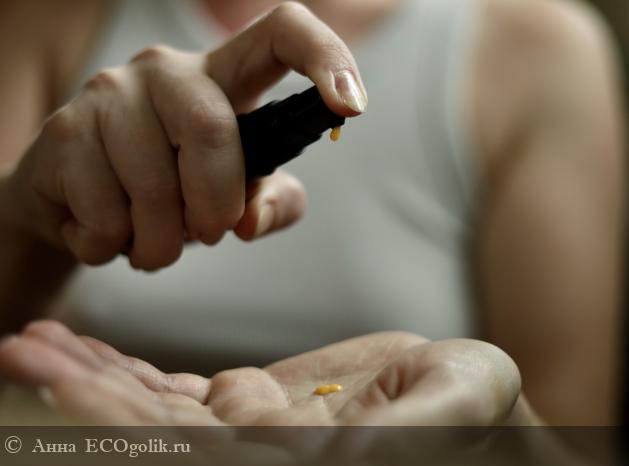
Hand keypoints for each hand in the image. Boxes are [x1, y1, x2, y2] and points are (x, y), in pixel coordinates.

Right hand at [0, 2, 366, 270]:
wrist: (76, 204)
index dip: (325, 57)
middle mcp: (167, 71)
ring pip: (153, 185)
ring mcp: (110, 93)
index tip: (351, 105)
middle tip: (205, 234)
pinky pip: (104, 212)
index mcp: (223, 79)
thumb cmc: (169, 193)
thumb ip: (270, 204)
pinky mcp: (63, 130)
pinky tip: (105, 231)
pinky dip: (112, 246)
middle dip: (214, 204)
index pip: (281, 34)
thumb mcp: (233, 199)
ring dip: (159, 242)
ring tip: (149, 240)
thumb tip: (252, 219)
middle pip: (214, 130)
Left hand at [0, 321, 532, 460]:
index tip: (62, 382)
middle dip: (85, 396)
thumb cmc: (470, 410)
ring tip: (35, 343)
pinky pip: (170, 393)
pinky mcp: (244, 406)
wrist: (462, 396)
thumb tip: (334, 457)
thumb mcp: (451, 411)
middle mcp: (255, 461)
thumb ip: (399, 438)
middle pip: (154, 434)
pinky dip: (125, 371)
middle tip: (21, 350)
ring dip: (91, 378)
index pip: (197, 453)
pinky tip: (83, 349)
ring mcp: (243, 435)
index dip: (127, 423)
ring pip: (151, 411)